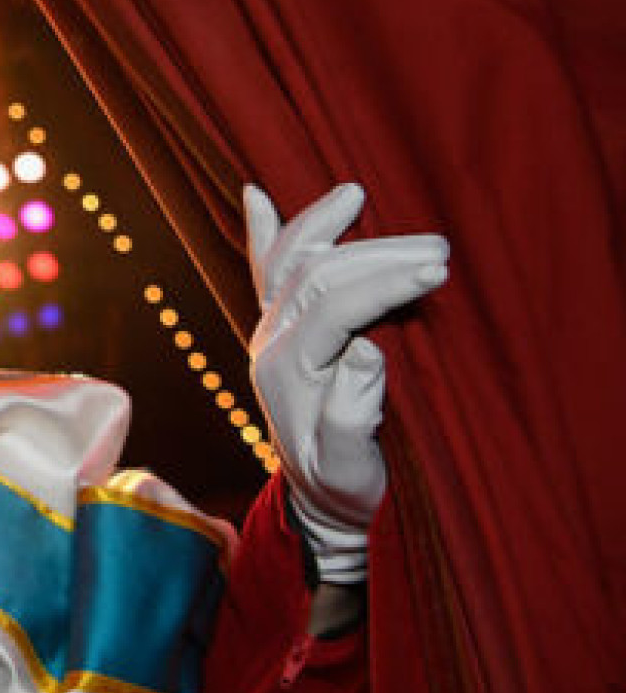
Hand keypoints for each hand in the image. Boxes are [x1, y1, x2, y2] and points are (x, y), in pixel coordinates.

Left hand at [245, 182, 448, 581]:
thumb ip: (353, 414)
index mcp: (285, 370)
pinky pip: (263, 270)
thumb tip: (367, 350)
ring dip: (328, 226)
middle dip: (375, 254)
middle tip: (438, 249)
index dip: (384, 287)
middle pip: (316, 275)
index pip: (334, 309)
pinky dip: (263, 232)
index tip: (436, 274)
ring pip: (292, 261)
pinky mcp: (278, 326)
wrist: (318, 498)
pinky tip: (255, 194)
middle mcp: (269, 340)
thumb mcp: (352, 467)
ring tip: (360, 194)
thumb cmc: (342, 485)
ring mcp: (269, 329)